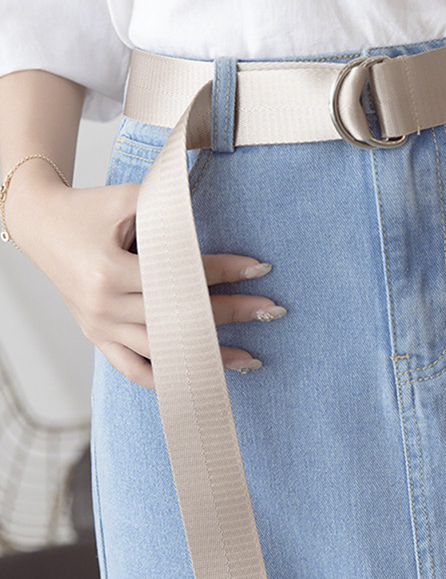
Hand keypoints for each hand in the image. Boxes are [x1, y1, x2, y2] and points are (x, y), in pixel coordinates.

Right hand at [5, 164, 285, 388]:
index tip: (261, 268)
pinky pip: (134, 370)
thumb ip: (171, 212)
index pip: (180, 275)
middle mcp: (104, 305)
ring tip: (250, 358)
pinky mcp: (98, 338)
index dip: (224, 270)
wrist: (41, 225)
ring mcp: (100, 327)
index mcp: (110, 269)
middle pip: (179, 315)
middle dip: (231, 313)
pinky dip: (169, 378)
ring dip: (209, 355)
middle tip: (271, 311)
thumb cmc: (89, 209)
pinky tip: (203, 378)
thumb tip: (223, 219)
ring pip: (163, 350)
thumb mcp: (127, 199)